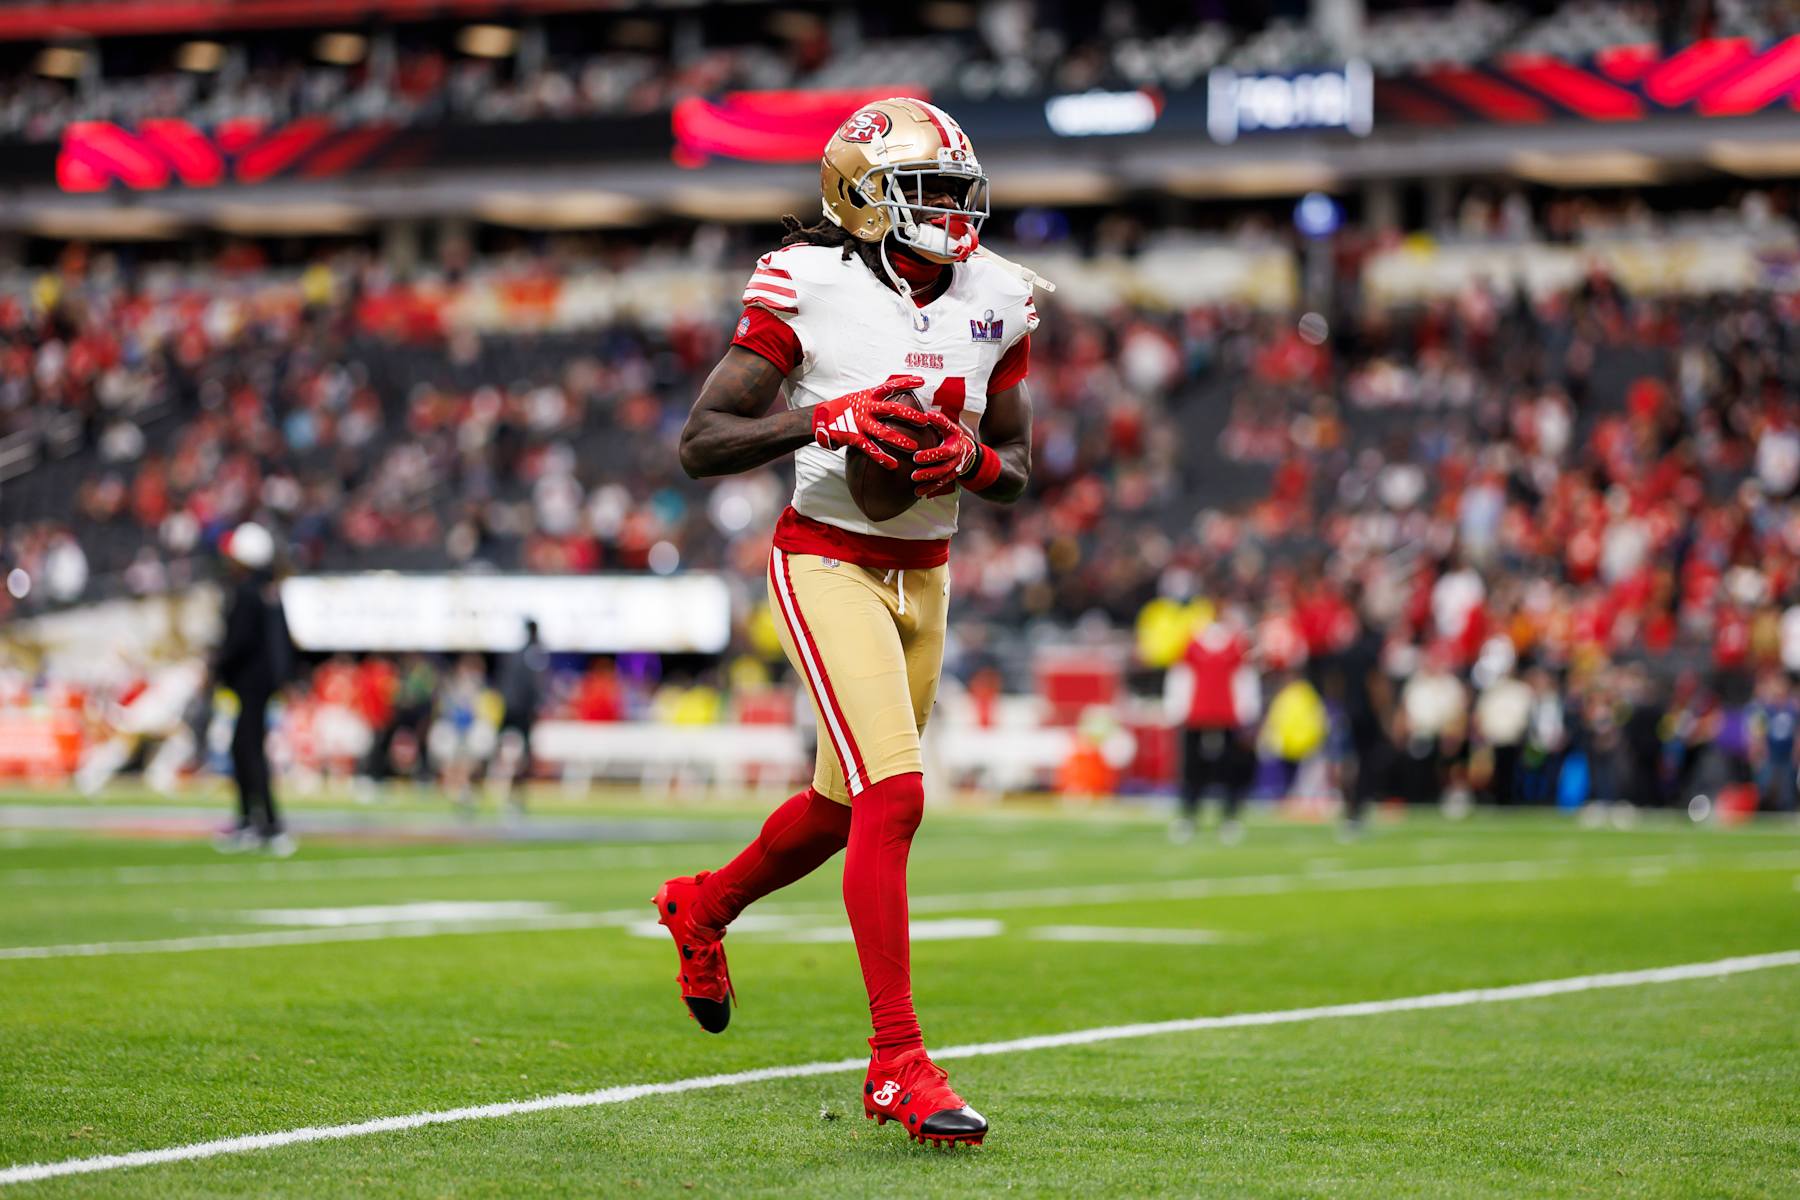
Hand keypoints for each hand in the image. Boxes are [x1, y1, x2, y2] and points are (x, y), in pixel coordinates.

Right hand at [811, 375, 925, 469]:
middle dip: (909, 415)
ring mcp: (860, 423)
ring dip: (899, 440)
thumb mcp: (861, 397)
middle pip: (892, 410)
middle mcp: (866, 408)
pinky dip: (882, 458)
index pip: (890, 386)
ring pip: (883, 432)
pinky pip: (870, 449)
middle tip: (925, 421)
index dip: (906, 383)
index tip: (922, 381)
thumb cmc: (845, 408)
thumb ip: (877, 398)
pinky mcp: (854, 437)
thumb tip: (896, 394)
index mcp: (869, 396)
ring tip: (914, 447)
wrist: (822, 418)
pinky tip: (892, 465)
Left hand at [909, 408, 981, 495]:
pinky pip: (941, 485)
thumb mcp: (948, 425)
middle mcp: (957, 458)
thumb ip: (939, 420)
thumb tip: (927, 415)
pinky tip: (917, 493)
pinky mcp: (950, 477)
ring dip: (928, 482)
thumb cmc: (951, 434)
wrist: (966, 450)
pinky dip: (929, 489)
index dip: (932, 456)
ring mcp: (954, 469)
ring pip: (943, 478)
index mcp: (956, 444)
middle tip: (914, 474)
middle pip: (944, 468)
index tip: (916, 457)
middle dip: (929, 472)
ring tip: (914, 481)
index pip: (945, 452)